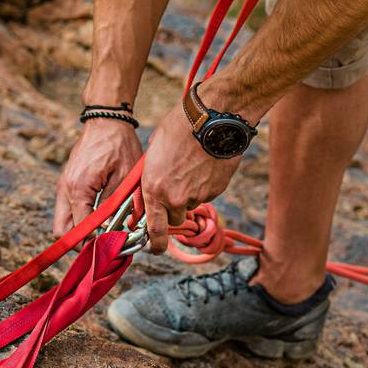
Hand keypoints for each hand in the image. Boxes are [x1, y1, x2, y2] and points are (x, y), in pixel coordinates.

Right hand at [53, 118, 142, 238]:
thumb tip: (110, 231)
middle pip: (61, 231)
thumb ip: (114, 207)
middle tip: (101, 247)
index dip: (93, 243)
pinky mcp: (68, 183)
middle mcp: (65, 190)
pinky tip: (99, 220)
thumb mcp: (123, 178)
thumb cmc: (118, 146)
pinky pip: (68, 210)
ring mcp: (64, 186)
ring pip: (63, 222)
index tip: (109, 249)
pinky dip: (79, 219)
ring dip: (79, 232)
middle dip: (79, 243)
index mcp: (78, 190)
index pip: (78, 230)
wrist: (106, 120)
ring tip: (102, 235)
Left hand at [141, 104, 241, 253]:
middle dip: (174, 208)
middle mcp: (175, 198)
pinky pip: (207, 193)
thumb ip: (151, 177)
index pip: (155, 230)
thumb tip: (151, 190)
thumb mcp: (154, 152)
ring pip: (192, 203)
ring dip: (190, 192)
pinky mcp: (215, 190)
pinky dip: (205, 184)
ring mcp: (197, 196)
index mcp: (154, 189)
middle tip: (176, 186)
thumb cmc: (178, 128)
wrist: (212, 119)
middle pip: (175, 218)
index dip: (156, 244)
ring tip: (191, 166)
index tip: (156, 249)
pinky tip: (204, 164)